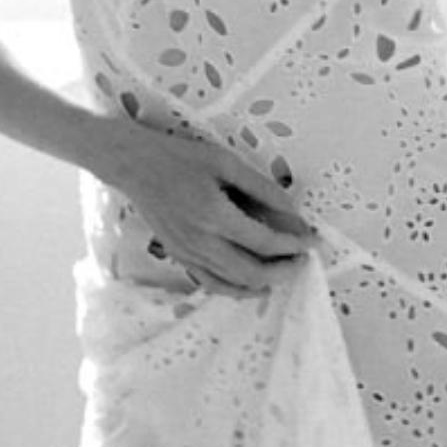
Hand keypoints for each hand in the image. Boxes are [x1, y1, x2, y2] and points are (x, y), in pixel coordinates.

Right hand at [94, 116, 316, 294]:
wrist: (134, 165)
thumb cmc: (180, 157)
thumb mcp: (225, 163)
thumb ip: (261, 189)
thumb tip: (293, 211)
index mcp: (213, 215)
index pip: (264, 242)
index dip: (293, 244)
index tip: (313, 241)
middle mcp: (200, 242)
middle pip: (252, 272)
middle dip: (284, 269)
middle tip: (304, 258)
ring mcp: (187, 254)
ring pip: (233, 283)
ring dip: (265, 282)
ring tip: (287, 270)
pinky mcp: (180, 257)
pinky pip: (212, 283)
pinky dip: (237, 289)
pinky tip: (256, 285)